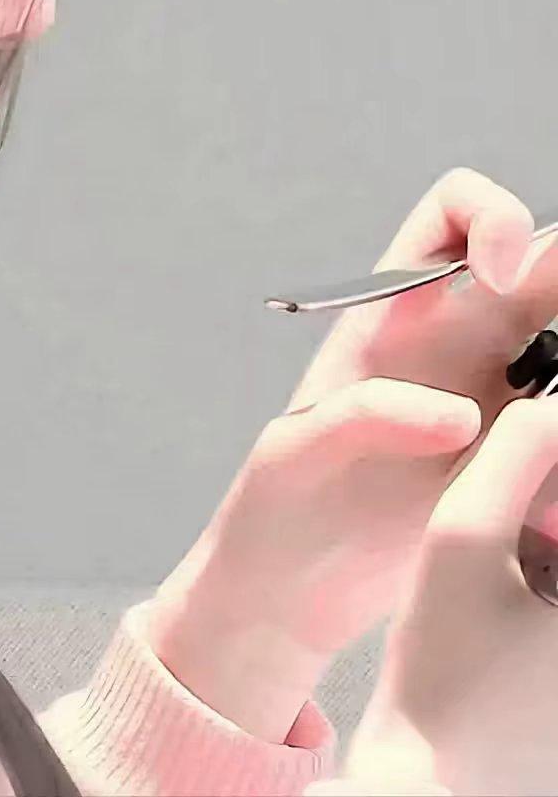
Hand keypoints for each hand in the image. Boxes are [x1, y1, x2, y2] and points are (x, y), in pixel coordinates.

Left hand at [147, 169, 557, 741]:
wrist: (292, 592)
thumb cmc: (278, 511)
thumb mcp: (294, 455)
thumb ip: (359, 419)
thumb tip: (457, 414)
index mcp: (392, 317)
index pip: (455, 215)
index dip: (493, 218)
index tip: (503, 275)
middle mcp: (457, 344)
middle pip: (545, 269)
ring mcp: (498, 401)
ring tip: (548, 419)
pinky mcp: (519, 463)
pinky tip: (552, 477)